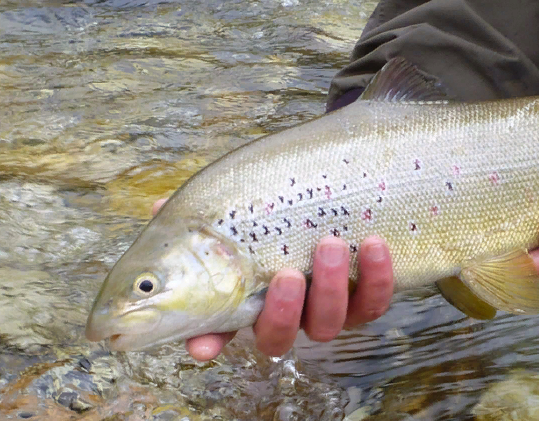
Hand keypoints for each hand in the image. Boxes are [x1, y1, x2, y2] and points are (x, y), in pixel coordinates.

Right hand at [148, 199, 394, 360]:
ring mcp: (327, 307)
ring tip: (331, 244)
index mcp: (248, 298)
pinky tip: (374, 244)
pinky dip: (379, 278)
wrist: (339, 192)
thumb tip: (159, 210)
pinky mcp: (366, 295)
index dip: (210, 341)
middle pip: (279, 337)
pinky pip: (375, 301)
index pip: (219, 331)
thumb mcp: (238, 204)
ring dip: (331, 288)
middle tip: (287, 275)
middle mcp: (287, 312)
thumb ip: (203, 212)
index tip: (203, 346)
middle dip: (283, 311)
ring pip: (328, 323)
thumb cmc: (279, 208)